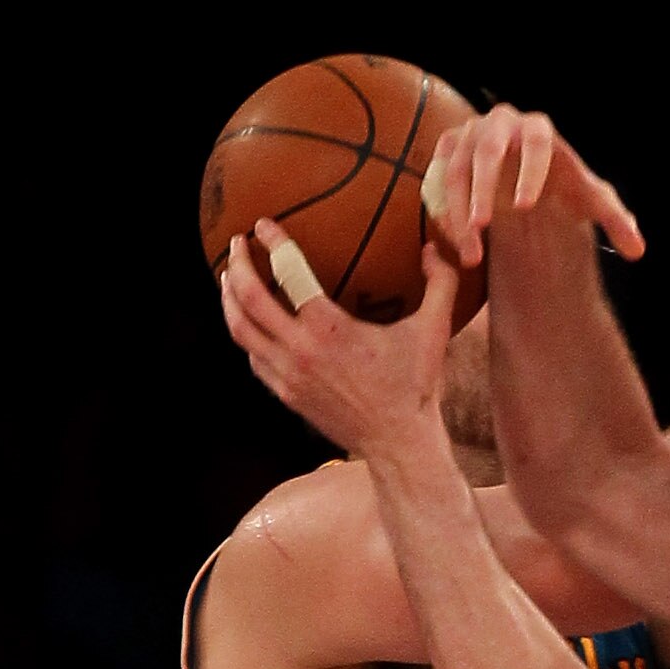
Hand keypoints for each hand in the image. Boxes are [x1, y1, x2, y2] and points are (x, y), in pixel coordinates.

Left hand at [220, 222, 462, 457]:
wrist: (398, 444)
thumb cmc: (416, 387)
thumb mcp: (434, 332)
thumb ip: (440, 283)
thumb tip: (432, 246)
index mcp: (330, 329)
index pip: (288, 272)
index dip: (273, 241)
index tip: (263, 224)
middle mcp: (301, 351)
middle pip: (248, 297)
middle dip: (237, 264)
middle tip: (237, 243)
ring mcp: (289, 375)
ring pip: (240, 329)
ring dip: (229, 299)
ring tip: (229, 277)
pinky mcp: (287, 395)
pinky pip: (253, 357)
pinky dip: (245, 334)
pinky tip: (249, 321)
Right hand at [421, 104, 643, 267]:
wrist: (525, 174)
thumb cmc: (561, 185)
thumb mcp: (589, 201)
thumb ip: (614, 220)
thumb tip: (638, 250)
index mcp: (538, 130)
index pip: (535, 142)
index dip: (529, 170)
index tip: (524, 207)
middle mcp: (501, 124)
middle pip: (486, 151)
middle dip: (482, 189)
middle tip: (482, 229)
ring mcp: (471, 134)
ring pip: (457, 168)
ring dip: (459, 210)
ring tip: (472, 253)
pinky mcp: (449, 150)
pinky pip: (439, 178)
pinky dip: (445, 210)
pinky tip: (458, 244)